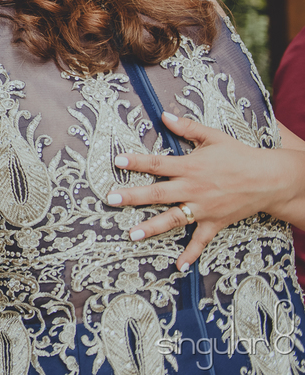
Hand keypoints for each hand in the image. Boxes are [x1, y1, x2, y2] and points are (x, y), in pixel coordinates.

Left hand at [107, 112, 281, 269]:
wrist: (269, 179)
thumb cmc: (239, 155)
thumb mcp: (213, 137)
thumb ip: (187, 127)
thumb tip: (163, 115)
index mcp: (190, 167)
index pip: (158, 164)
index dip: (137, 162)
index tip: (118, 161)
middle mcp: (194, 189)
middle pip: (158, 194)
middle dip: (133, 197)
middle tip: (111, 199)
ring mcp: (204, 208)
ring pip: (174, 219)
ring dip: (152, 227)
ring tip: (132, 235)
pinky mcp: (215, 222)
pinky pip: (201, 241)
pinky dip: (190, 254)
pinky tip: (178, 265)